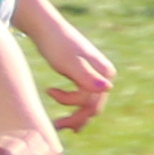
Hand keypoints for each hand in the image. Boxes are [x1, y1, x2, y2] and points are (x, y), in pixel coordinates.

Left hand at [26, 10, 117, 128]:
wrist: (46, 26)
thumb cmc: (56, 44)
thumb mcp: (69, 62)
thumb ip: (87, 76)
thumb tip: (107, 89)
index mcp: (104, 73)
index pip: (93, 102)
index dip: (72, 105)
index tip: (48, 91)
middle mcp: (104, 76)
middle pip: (94, 106)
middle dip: (76, 119)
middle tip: (55, 127)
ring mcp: (95, 75)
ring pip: (89, 103)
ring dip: (75, 116)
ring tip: (58, 125)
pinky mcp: (85, 74)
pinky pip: (83, 96)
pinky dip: (72, 105)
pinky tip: (62, 108)